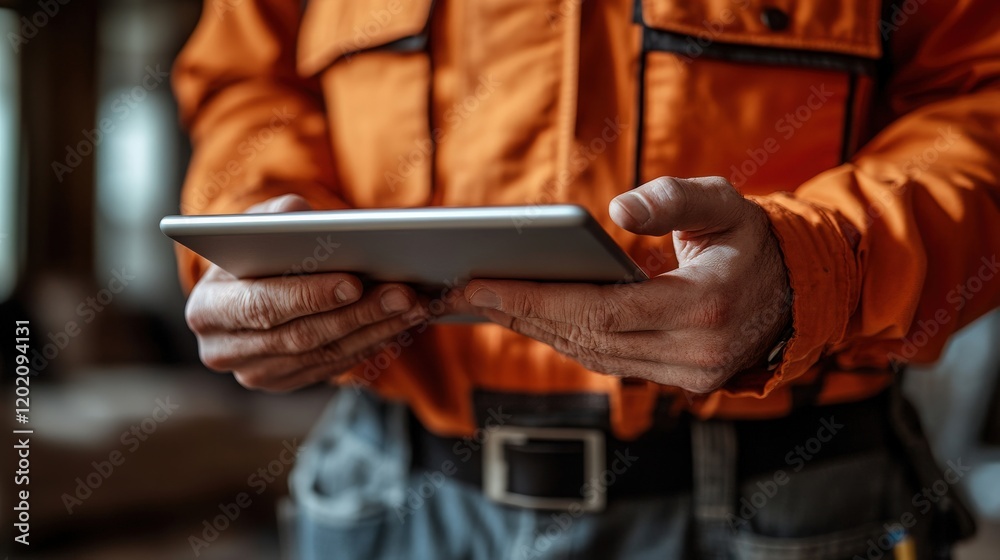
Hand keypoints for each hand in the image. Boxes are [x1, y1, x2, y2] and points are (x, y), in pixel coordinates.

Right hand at [185, 195, 427, 391]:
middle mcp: (224, 350)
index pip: (262, 306)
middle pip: (302, 336)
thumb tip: (303, 218)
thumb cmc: (254, 246)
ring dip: (376, 330)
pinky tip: (402, 321)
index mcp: (209, 308)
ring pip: (326, 354)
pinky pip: (336, 365)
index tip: (353, 281)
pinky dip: (372, 342)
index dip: (309, 295)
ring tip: (415, 305)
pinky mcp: (286, 382)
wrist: (246, 285)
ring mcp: (256, 373)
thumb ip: (276, 216)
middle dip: (357, 314)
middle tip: (403, 293)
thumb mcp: (256, 222)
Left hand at [465, 177, 791, 392]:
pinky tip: (527, 316)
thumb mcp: (726, 202)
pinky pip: (608, 362)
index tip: (478, 282)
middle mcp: (696, 354)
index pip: (602, 312)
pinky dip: (564, 339)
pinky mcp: (681, 383)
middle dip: (517, 313)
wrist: (800, 292)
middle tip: (457, 290)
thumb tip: (616, 210)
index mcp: (707, 308)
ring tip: (481, 300)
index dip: (536, 299)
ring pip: (591, 356)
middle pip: (586, 339)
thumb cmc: (754, 239)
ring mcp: (689, 377)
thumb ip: (675, 198)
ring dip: (534, 329)